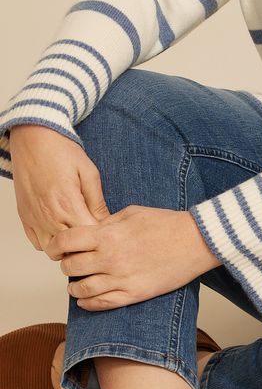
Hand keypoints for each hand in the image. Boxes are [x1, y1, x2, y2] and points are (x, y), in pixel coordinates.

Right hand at [8, 125, 109, 251]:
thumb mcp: (89, 172)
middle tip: (96, 233)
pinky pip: (37, 243)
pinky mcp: (25, 218)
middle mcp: (48, 215)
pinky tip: (61, 228)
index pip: (89, 236)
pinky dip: (50, 241)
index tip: (109, 230)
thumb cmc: (60, 151)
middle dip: (86, 244)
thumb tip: (106, 222)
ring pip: (52, 250)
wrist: (32, 138)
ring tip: (78, 231)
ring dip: (67, 246)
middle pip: (71, 248)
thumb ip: (97, 201)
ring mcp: (34, 218)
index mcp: (67, 204)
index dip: (101, 236)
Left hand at [47, 205, 220, 309]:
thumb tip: (89, 232)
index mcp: (108, 235)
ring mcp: (121, 279)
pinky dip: (88, 303)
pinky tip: (86, 299)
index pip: (66, 242)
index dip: (55, 245)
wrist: (196, 241)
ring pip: (81, 290)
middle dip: (66, 264)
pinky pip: (101, 304)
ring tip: (76, 284)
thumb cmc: (167, 224)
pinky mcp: (133, 294)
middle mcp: (110, 259)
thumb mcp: (132, 212)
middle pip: (70, 267)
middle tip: (70, 263)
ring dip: (74, 288)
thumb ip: (106, 223)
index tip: (54, 248)